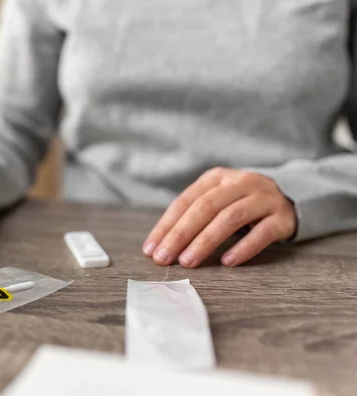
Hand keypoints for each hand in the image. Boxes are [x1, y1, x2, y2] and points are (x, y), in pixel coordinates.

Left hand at [142, 167, 296, 267]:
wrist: (290, 196)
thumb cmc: (240, 203)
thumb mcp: (216, 199)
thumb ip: (192, 216)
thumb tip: (160, 246)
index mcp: (216, 178)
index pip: (185, 201)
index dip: (166, 226)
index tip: (151, 250)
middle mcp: (239, 183)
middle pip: (205, 208)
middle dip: (180, 235)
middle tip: (164, 258)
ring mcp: (262, 198)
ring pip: (230, 218)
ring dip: (205, 241)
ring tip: (188, 261)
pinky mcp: (282, 217)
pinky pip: (262, 232)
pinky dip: (243, 247)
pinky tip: (227, 261)